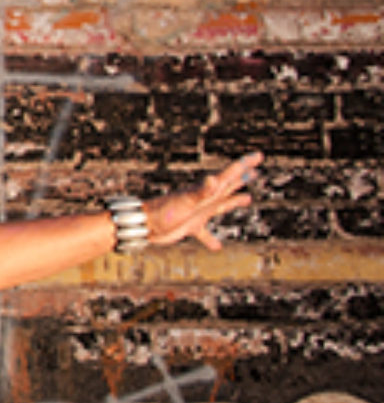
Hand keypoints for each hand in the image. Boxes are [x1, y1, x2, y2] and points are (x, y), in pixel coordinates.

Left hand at [142, 153, 262, 250]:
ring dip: (235, 200)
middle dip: (243, 176)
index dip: (245, 165)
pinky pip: (204, 233)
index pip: (230, 175)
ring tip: (248, 198)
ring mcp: (198, 212)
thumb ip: (201, 192)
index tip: (258, 155)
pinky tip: (217, 247)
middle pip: (229, 185)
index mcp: (207, 192)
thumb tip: (214, 179)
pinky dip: (211, 240)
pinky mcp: (190, 226)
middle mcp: (205, 199)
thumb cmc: (164, 211)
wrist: (144, 224)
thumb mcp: (186, 201)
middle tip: (256, 167)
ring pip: (221, 205)